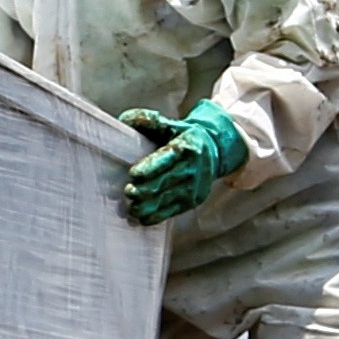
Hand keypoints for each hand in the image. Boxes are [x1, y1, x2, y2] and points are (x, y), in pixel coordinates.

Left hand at [117, 102, 247, 223]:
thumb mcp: (170, 124)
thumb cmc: (183, 136)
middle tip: (128, 192)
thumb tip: (125, 121)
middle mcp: (193, 168)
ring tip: (132, 207)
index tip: (133, 174)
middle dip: (145, 190)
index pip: (166, 159)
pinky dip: (157, 216)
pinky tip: (142, 217)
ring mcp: (195, 186)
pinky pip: (173, 211)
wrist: (214, 150)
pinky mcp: (194, 199)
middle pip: (165, 182)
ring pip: (168, 200)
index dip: (149, 168)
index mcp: (186, 146)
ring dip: (148, 206)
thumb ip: (148, 121)